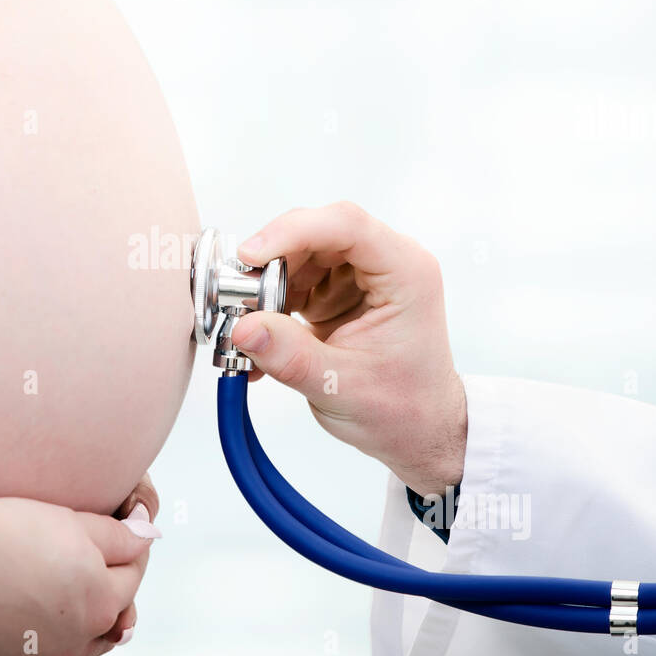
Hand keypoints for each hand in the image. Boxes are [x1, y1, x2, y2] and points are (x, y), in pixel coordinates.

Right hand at [0, 492, 159, 655]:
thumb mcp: (73, 521)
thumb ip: (117, 536)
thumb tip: (149, 535)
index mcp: (98, 603)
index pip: (128, 581)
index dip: (126, 557)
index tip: (120, 541)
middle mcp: (69, 644)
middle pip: (98, 626)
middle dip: (100, 601)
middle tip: (88, 580)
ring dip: (63, 636)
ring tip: (52, 614)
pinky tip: (8, 638)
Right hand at [231, 202, 466, 496]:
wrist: (417, 430)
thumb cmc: (402, 408)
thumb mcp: (341, 387)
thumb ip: (290, 356)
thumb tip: (243, 327)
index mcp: (405, 273)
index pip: (347, 225)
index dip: (294, 231)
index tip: (251, 256)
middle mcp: (386, 263)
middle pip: (316, 234)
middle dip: (271, 262)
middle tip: (238, 298)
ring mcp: (359, 275)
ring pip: (299, 255)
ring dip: (266, 285)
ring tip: (250, 326)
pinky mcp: (338, 290)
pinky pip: (294, 279)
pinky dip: (270, 304)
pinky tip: (260, 337)